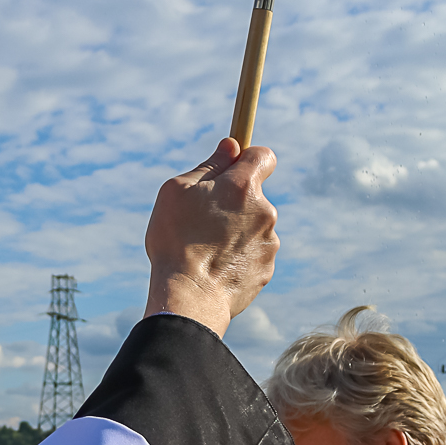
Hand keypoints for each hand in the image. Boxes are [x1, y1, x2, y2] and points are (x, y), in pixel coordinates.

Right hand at [144, 138, 279, 337]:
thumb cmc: (177, 241)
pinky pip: (253, 255)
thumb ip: (209, 165)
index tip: (232, 167)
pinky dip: (238, 257)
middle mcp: (265, 211)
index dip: (247, 158)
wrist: (189, 297)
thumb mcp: (177, 191)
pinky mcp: (266, 270)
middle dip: (233, 202)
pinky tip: (215, 268)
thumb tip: (231, 147)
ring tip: (205, 249)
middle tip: (203, 219)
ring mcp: (269, 243)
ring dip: (236, 231)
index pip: (263, 156)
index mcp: (244, 186)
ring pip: (253, 227)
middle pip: (253, 196)